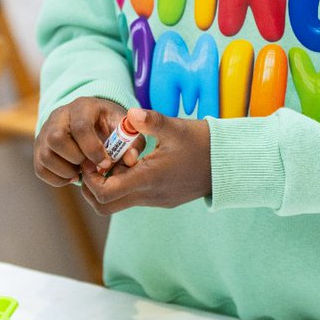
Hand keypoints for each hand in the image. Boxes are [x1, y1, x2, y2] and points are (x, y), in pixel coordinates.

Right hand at [34, 97, 127, 186]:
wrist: (90, 122)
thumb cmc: (109, 125)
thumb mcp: (123, 128)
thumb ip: (133, 142)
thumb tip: (131, 159)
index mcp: (82, 106)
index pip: (80, 127)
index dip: (93, 149)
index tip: (106, 163)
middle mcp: (58, 116)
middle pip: (56, 139)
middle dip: (77, 159)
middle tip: (92, 168)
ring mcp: (45, 132)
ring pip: (46, 156)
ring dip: (67, 170)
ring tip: (83, 172)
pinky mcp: (39, 149)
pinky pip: (41, 169)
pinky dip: (58, 179)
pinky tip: (73, 175)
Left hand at [79, 107, 211, 214]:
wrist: (229, 162)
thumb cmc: (201, 142)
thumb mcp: (175, 127)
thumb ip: (150, 121)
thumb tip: (130, 113)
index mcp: (148, 179)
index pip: (104, 193)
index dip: (90, 177)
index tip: (92, 157)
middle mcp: (149, 196)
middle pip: (104, 206)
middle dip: (92, 186)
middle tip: (95, 162)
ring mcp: (155, 200)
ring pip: (118, 203)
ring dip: (109, 184)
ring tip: (114, 158)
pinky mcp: (161, 199)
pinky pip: (134, 197)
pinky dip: (124, 184)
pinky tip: (131, 162)